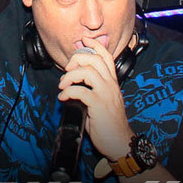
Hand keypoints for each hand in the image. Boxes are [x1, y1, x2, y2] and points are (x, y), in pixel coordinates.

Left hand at [57, 39, 133, 160]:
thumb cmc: (109, 123)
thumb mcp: (103, 101)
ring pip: (88, 72)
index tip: (84, 40)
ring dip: (70, 76)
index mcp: (112, 82)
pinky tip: (64, 98)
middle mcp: (111, 85)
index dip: (95, 45)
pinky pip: (81, 92)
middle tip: (67, 70)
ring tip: (63, 85)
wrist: (119, 142)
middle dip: (77, 59)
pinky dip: (68, 92)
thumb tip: (75, 83)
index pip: (106, 57)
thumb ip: (93, 89)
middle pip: (95, 60)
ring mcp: (106, 94)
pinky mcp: (99, 106)